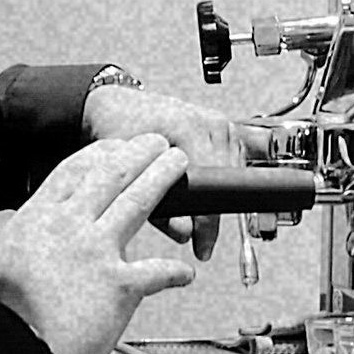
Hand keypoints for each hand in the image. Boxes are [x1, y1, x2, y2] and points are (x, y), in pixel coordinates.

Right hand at [0, 135, 196, 353]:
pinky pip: (159, 269)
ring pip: (139, 201)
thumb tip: (44, 239)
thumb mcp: (7, 257)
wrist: (7, 348)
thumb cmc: (3, 313)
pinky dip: (177, 271)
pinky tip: (186, 273)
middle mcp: (69, 226)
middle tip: (158, 143)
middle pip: (112, 175)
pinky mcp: (119, 285)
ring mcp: (96, 252)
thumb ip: (34, 239)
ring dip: (163, 177)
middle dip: (140, 152)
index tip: (117, 147)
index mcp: (39, 218)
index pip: (75, 170)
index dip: (101, 154)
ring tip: (178, 164)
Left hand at [82, 85, 276, 259]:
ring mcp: (221, 123)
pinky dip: (223, 178)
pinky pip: (235, 160)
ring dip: (219, 196)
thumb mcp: (129, 174)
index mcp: (189, 128)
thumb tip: (186, 234)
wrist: (118, 108)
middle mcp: (211, 123)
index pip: (212, 184)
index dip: (207, 223)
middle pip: (228, 181)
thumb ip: (158, 207)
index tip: (203, 246)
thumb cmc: (117, 132)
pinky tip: (204, 187)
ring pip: (236, 173)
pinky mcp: (224, 127)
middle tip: (200, 240)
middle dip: (212, 214)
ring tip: (198, 217)